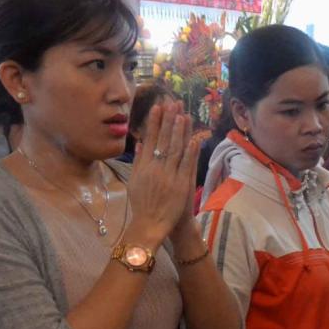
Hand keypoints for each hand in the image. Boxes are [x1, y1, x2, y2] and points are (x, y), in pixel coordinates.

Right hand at [125, 103, 198, 247]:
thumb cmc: (142, 204)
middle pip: (163, 140)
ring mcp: (169, 176)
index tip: (158, 107)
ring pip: (175, 150)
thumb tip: (141, 142)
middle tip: (172, 103)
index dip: (154, 122)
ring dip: (180, 131)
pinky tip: (194, 138)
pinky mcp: (181, 185)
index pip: (150, 139)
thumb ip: (138, 161)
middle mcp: (155, 169)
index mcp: (143, 166)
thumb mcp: (135, 181)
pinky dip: (190, 152)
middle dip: (168, 120)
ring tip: (183, 115)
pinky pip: (187, 165)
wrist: (150, 225)